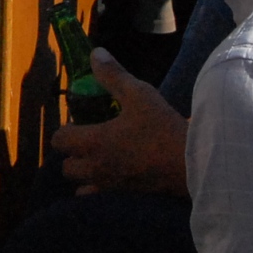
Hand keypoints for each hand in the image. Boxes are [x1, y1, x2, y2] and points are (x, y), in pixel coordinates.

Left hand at [50, 49, 188, 196]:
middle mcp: (95, 168)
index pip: (59, 140)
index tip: (80, 122)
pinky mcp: (124, 199)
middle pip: (66, 166)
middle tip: (90, 140)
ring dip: (84, 173)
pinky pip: (99, 198)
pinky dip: (99, 189)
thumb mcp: (139, 94)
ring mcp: (109, 187)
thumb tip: (95, 53)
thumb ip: (113, 75)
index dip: (65, 130)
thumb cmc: (162, 128)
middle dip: (73, 153)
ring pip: (80, 185)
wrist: (192, 164)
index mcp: (93, 143)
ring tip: (101, 159)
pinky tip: (115, 175)